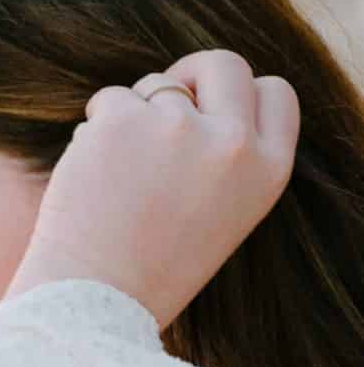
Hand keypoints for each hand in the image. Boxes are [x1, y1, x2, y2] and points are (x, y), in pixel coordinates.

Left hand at [3, 49, 299, 329]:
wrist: (96, 302)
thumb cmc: (151, 270)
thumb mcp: (221, 215)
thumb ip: (226, 159)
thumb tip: (201, 100)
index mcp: (267, 172)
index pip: (275, 94)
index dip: (241, 91)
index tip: (211, 102)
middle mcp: (232, 144)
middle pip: (225, 65)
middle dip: (192, 74)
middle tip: (162, 99)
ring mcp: (178, 127)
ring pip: (156, 86)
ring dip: (134, 115)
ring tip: (119, 176)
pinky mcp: (124, 120)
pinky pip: (111, 100)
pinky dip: (96, 128)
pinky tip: (91, 174)